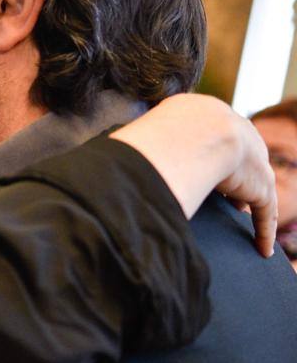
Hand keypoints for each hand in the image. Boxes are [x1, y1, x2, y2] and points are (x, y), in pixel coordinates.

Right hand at [110, 94, 276, 256]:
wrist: (196, 134)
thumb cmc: (161, 134)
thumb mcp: (147, 131)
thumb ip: (134, 145)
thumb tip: (98, 160)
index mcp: (203, 114)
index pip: (207, 136)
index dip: (201, 154)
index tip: (194, 170)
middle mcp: (234, 132)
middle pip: (233, 156)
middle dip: (228, 175)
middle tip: (219, 193)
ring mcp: (251, 159)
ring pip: (252, 183)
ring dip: (245, 199)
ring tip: (237, 213)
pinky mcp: (260, 185)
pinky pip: (264, 212)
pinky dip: (263, 231)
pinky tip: (262, 248)